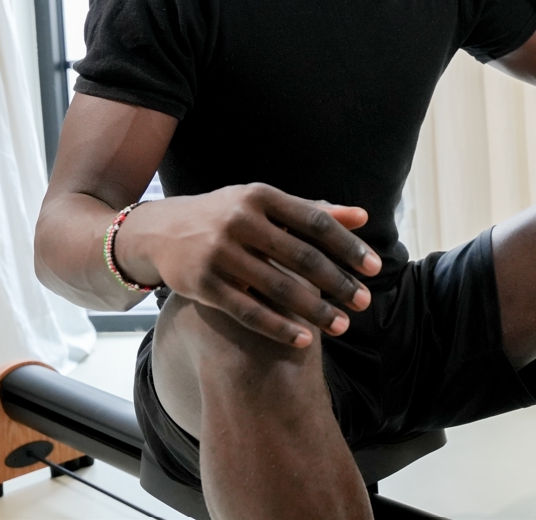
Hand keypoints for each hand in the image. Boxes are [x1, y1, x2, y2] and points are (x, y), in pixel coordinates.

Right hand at [115, 183, 380, 347]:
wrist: (159, 230)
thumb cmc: (227, 215)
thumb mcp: (265, 205)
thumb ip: (313, 211)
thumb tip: (362, 217)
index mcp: (261, 196)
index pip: (316, 222)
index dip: (348, 245)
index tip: (375, 268)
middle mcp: (239, 221)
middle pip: (301, 257)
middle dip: (337, 282)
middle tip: (364, 301)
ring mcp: (219, 254)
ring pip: (277, 288)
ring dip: (315, 311)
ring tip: (343, 325)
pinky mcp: (202, 285)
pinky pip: (248, 312)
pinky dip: (278, 328)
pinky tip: (305, 340)